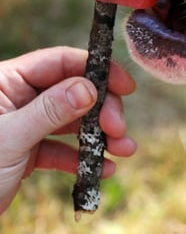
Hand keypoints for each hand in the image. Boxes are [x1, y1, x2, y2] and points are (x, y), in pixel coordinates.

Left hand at [0, 46, 136, 214]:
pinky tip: (101, 170)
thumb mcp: (11, 138)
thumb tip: (89, 88)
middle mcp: (15, 99)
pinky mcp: (26, 153)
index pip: (58, 63)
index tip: (125, 87)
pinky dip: (83, 159)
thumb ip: (50, 111)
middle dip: (101, 110)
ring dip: (99, 136)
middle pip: (72, 91)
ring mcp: (22, 126)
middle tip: (119, 130)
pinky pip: (61, 150)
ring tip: (123, 151)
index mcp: (5, 82)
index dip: (94, 70)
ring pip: (71, 122)